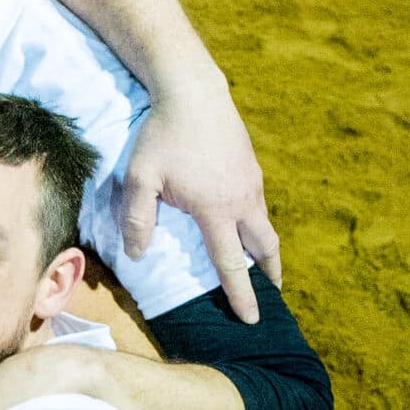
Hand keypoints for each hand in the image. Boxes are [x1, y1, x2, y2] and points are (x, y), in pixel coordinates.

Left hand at [120, 86, 281, 322]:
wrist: (193, 91)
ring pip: (265, 225)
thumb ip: (136, 218)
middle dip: (270, 274)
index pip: (230, 263)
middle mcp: (243, 199)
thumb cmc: (162, 135)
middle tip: (273, 295)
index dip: (241, 294)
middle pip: (265, 247)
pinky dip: (258, 224)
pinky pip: (259, 204)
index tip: (252, 318)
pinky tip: (246, 224)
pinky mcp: (251, 166)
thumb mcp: (140, 177)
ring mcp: (252, 181)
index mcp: (216, 210)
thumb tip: (137, 254)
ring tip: (264, 266)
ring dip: (266, 249)